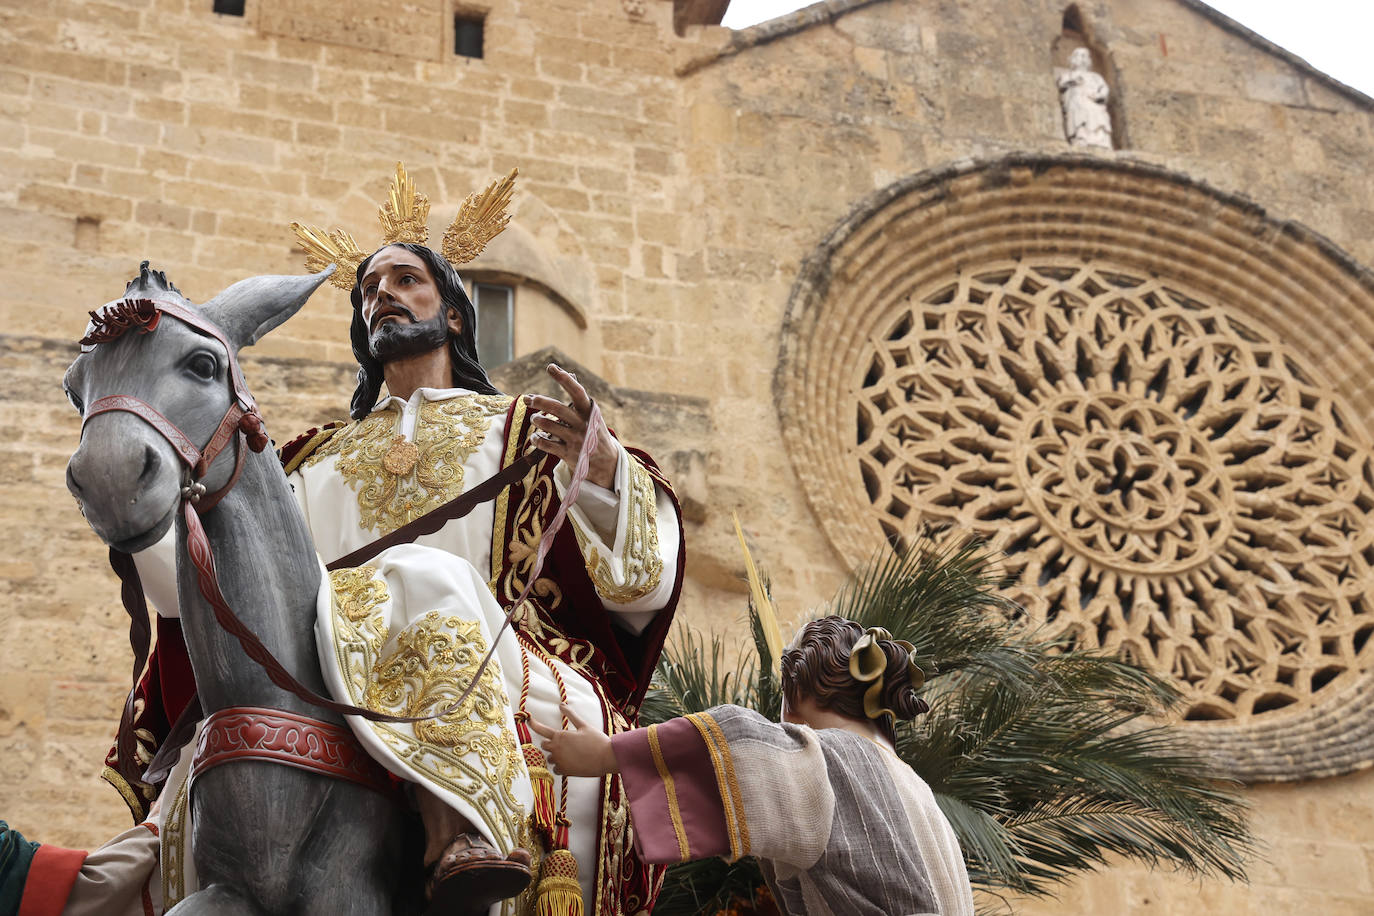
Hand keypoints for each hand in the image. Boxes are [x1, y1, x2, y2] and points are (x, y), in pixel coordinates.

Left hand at [524, 364, 617, 489]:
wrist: (607, 463)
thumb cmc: (594, 433)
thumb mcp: (592, 416)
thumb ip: (579, 398)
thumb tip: (570, 375)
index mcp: (589, 411)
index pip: (576, 391)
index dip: (563, 378)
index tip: (550, 367)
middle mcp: (583, 424)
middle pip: (557, 409)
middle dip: (539, 401)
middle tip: (527, 398)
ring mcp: (575, 440)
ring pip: (548, 425)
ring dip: (537, 420)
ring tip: (535, 418)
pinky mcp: (568, 454)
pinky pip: (545, 444)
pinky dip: (537, 439)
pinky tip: (536, 437)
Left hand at [528, 703, 618, 776]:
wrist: (606, 758)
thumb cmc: (596, 740)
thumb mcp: (584, 725)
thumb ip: (570, 715)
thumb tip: (561, 704)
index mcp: (560, 736)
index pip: (541, 729)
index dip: (533, 724)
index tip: (528, 720)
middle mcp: (557, 748)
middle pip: (544, 745)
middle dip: (551, 743)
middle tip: (564, 742)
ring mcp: (559, 761)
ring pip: (550, 758)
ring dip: (556, 755)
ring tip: (571, 754)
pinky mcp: (564, 771)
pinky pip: (556, 769)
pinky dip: (561, 766)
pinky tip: (572, 763)